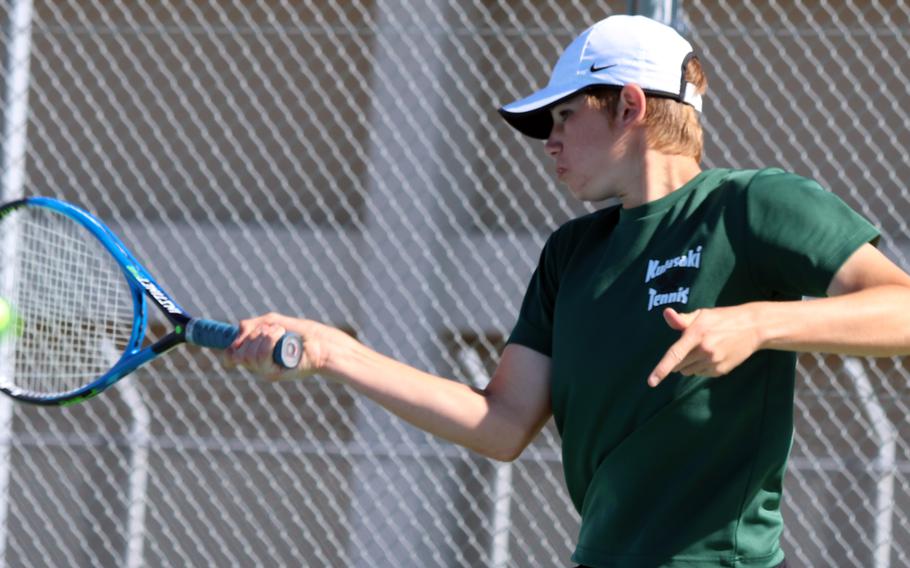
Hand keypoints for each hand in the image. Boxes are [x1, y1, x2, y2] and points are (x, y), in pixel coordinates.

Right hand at [225, 313, 352, 381]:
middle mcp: (258, 366)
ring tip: (282, 332)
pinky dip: (270, 340)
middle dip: (254, 333)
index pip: (229, 357)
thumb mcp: (273, 322)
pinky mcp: (274, 374)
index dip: (229, 346)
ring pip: (248, 354)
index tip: (239, 336)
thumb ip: (252, 325)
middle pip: (238, 352)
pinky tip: (283, 335)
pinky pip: (260, 356)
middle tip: (276, 329)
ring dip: (265, 335)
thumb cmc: (303, 334)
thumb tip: (237, 331)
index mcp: (256, 355)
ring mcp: (265, 372)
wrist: (324, 344)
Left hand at [647, 305, 763, 387]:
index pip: (675, 355)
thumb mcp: (702, 314)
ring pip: (689, 371)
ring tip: (705, 348)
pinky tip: (713, 354)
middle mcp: (705, 351)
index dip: (661, 369)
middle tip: (691, 345)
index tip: (651, 382)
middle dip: (678, 359)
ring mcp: (714, 362)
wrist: (754, 327)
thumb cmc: (723, 318)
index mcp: (697, 334)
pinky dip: (701, 367)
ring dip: (690, 363)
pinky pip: (701, 373)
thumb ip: (682, 319)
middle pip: (679, 365)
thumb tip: (666, 313)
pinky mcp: (721, 370)